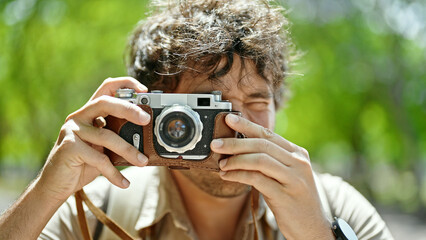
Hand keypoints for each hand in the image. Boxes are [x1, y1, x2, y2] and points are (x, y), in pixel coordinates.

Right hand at [38, 77, 150, 201]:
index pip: (106, 88)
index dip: (125, 84)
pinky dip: (114, 173)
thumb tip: (147, 139)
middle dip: (128, 109)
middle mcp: (79, 117)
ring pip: (106, 135)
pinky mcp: (69, 147)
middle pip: (105, 103)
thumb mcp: (103, 148)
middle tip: (146, 119)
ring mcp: (72, 131)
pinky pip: (99, 159)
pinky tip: (124, 182)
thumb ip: (118, 138)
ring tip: (142, 162)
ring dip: (128, 150)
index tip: (144, 90)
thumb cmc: (83, 164)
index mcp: (89, 113)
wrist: (55, 185)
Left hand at [211, 114, 333, 239]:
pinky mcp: (285, 195)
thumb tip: (241, 149)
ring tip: (221, 163)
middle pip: (262, 145)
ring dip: (235, 160)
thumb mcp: (288, 175)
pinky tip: (226, 176)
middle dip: (235, 142)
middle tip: (216, 144)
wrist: (314, 229)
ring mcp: (293, 179)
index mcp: (298, 154)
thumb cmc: (295, 200)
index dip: (247, 125)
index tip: (229, 118)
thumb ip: (271, 161)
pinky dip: (238, 175)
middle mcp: (298, 163)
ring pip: (259, 159)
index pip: (268, 134)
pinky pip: (256, 179)